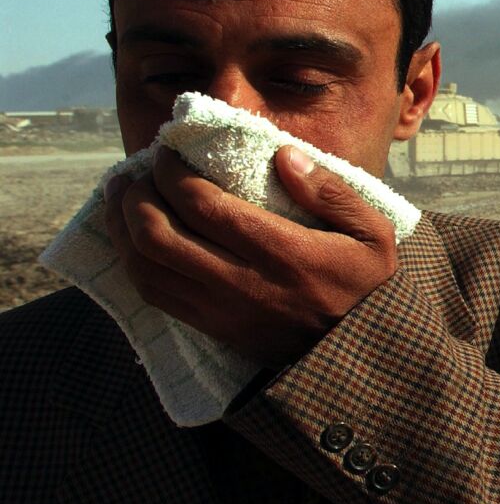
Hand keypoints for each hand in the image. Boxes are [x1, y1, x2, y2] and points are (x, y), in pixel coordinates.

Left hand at [104, 145, 397, 366]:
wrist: (359, 355)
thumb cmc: (366, 285)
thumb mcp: (373, 235)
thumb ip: (332, 192)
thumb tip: (284, 155)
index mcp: (284, 254)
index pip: (204, 206)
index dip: (172, 172)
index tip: (168, 149)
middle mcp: (243, 284)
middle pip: (158, 235)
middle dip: (136, 194)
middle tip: (138, 170)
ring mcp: (221, 311)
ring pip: (145, 265)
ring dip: (122, 226)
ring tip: (124, 196)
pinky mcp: (210, 327)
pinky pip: (152, 293)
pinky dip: (131, 259)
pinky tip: (134, 236)